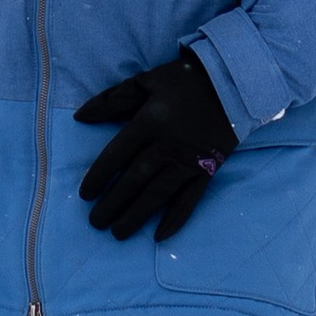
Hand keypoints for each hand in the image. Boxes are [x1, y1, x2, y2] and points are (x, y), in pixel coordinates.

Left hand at [74, 51, 238, 241]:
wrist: (235, 83)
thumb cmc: (186, 80)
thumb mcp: (147, 81)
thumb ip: (113, 99)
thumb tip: (81, 117)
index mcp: (149, 122)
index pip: (117, 155)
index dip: (98, 177)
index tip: (85, 195)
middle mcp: (167, 146)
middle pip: (134, 180)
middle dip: (112, 204)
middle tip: (96, 222)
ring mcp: (189, 161)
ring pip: (157, 194)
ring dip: (136, 216)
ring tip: (118, 234)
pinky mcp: (208, 170)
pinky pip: (190, 199)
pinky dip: (175, 219)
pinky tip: (159, 236)